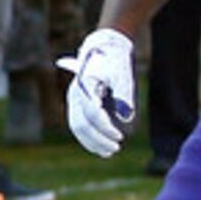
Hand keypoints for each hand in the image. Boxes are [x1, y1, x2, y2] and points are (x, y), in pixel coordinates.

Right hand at [59, 28, 135, 158]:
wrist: (105, 47)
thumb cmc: (115, 61)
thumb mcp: (123, 75)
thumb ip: (124, 95)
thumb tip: (126, 117)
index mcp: (85, 86)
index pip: (92, 113)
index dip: (105, 128)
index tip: (120, 137)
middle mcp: (75, 94)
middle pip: (80, 124)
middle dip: (97, 140)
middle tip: (115, 149)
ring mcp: (74, 99)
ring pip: (77, 127)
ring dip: (91, 142)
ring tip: (108, 152)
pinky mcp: (78, 103)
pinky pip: (78, 124)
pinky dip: (88, 137)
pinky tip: (100, 145)